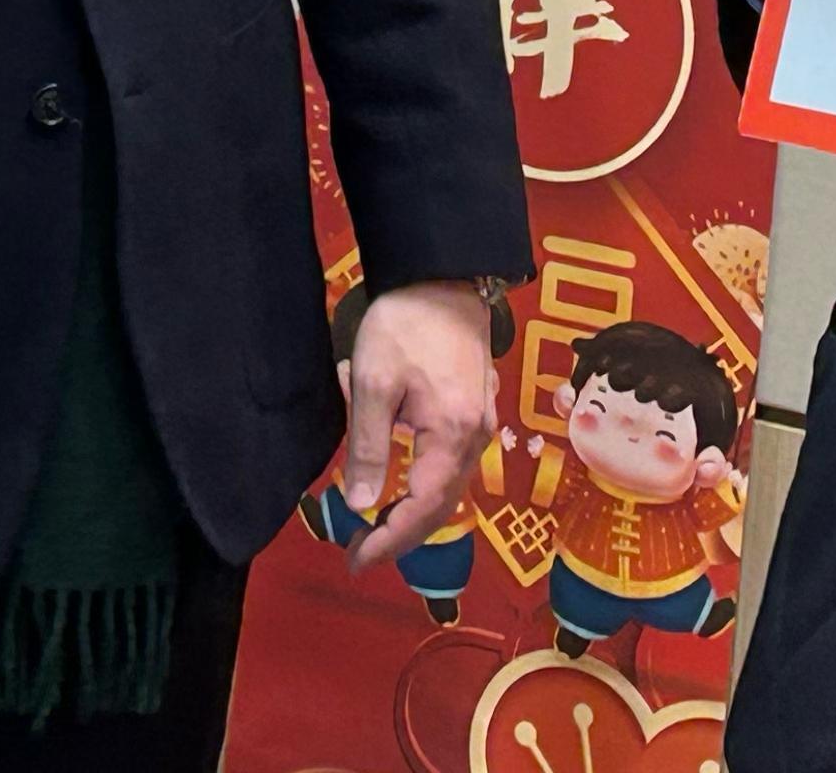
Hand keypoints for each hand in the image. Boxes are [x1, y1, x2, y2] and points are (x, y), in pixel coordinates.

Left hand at [336, 281, 498, 569]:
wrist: (444, 275)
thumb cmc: (405, 324)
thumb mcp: (372, 383)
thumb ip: (368, 448)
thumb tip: (361, 506)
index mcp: (451, 437)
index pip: (422, 510)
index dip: (389, 542)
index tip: (354, 560)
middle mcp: (475, 439)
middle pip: (441, 507)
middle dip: (400, 535)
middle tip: (358, 549)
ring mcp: (481, 424)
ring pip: (448, 488)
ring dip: (412, 511)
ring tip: (372, 522)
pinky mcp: (476, 409)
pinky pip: (452, 465)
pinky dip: (425, 485)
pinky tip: (400, 481)